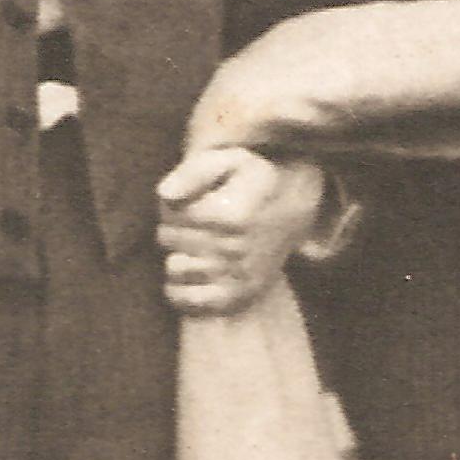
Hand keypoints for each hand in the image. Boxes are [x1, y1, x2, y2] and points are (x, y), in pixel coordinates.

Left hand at [153, 141, 327, 317]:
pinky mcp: (233, 298)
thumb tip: (165, 195)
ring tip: (197, 245)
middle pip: (168, 239)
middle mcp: (234, 250)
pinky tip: (193, 273)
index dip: (173, 204)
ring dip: (178, 255)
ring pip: (174, 267)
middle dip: (174, 227)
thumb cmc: (256, 184)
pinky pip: (182, 298)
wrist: (294, 214)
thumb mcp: (233, 161)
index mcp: (232, 215)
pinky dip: (179, 288)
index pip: (171, 212)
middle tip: (196, 223)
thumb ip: (196, 170)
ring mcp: (235, 278)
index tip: (193, 201)